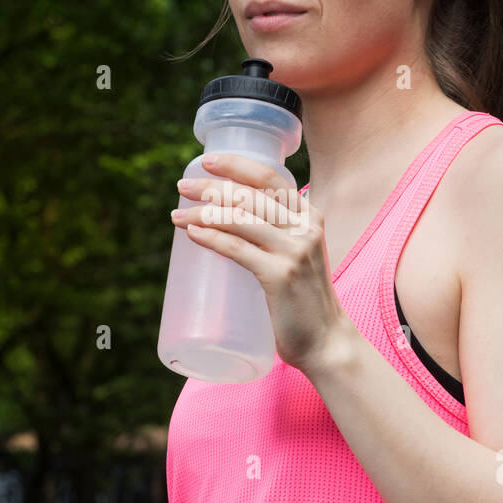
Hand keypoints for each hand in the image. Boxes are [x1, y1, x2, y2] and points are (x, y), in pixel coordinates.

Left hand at [170, 152, 348, 375]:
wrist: (326, 341)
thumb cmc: (303, 299)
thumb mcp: (297, 255)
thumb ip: (276, 236)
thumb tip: (229, 220)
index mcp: (310, 216)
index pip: (271, 177)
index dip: (237, 165)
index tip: (207, 162)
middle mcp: (305, 227)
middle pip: (249, 195)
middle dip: (210, 187)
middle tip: (181, 187)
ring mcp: (294, 251)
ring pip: (239, 218)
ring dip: (202, 213)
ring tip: (176, 215)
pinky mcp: (280, 276)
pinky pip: (237, 248)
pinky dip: (211, 237)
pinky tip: (192, 233)